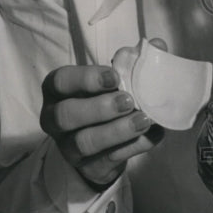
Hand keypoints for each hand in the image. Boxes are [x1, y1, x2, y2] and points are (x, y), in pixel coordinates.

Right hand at [40, 57, 164, 190]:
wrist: (99, 144)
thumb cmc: (102, 100)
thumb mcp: (111, 79)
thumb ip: (132, 62)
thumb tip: (158, 45)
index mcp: (57, 91)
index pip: (61, 81)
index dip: (87, 78)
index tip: (114, 77)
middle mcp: (54, 119)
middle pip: (66, 115)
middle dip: (99, 108)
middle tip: (129, 100)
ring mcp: (69, 146)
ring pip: (84, 142)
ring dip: (116, 131)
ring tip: (143, 120)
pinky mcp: (89, 167)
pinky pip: (109, 159)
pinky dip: (134, 146)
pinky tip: (153, 134)